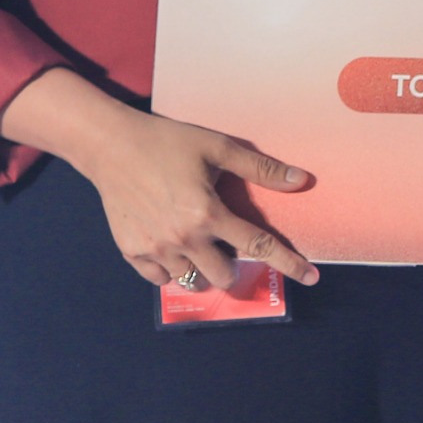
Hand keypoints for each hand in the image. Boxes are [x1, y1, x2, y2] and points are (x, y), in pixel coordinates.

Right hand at [82, 106, 320, 291]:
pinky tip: (172, 246)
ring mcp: (155, 249)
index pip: (258, 247)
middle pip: (225, 275)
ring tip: (199, 244)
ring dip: (203, 269)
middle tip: (227, 244)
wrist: (111, 146)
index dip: (288, 264)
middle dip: (234, 267)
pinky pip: (160, 278)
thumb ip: (260, 168)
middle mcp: (183, 238)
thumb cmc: (167, 142)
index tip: (311, 278)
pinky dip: (172, 269)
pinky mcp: (131, 252)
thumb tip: (300, 181)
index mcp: (208, 213)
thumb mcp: (217, 147)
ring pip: (192, 280)